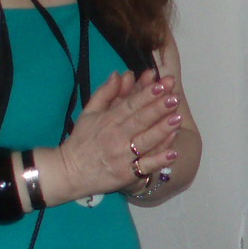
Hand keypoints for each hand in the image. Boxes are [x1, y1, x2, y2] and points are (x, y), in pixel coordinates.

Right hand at [56, 69, 183, 199]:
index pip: (130, 105)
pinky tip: (173, 153)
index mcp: (108, 120)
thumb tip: (119, 74)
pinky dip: (159, 160)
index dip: (146, 94)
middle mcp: (116, 137)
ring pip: (145, 142)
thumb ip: (105, 93)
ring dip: (162, 130)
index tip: (161, 84)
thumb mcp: (89, 113)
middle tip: (174, 97)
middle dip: (158, 108)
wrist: (69, 172)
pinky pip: (145, 166)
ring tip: (177, 118)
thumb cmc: (82, 140)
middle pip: (140, 120)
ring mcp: (123, 157)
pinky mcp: (127, 175)